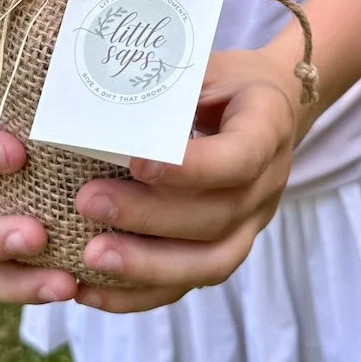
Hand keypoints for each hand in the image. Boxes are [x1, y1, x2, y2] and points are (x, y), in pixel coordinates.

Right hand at [0, 70, 77, 304]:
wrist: (28, 80)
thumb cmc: (15, 66)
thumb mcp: (5, 65)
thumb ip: (7, 88)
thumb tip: (20, 150)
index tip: (18, 153)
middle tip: (36, 237)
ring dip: (18, 285)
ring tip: (66, 283)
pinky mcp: (8, 241)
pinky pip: (16, 276)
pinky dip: (46, 283)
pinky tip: (84, 283)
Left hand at [73, 47, 300, 312]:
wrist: (272, 107)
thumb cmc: (228, 81)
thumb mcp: (207, 66)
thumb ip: (168, 83)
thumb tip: (101, 89)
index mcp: (267, 127)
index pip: (240, 158)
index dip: (191, 168)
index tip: (136, 163)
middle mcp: (267, 183)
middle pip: (216, 216)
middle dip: (148, 216)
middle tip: (88, 202)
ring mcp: (252, 223)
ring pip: (208, 262)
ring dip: (145, 266)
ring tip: (90, 257)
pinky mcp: (228, 247)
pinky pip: (189, 283)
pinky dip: (140, 294)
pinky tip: (92, 290)